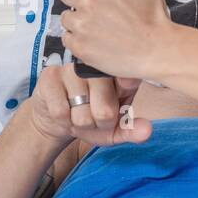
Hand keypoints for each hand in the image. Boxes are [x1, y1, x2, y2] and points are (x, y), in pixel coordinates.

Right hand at [24, 62, 151, 147]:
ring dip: (79, 124)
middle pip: (105, 111)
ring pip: (82, 115)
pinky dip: (63, 120)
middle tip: (93, 118)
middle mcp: (97, 67)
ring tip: (78, 114)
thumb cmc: (92, 118)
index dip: (122, 100)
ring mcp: (72, 69)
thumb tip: (147, 131)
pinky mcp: (51, 76)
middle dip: (98, 125)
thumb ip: (131, 130)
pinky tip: (63, 112)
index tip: (118, 99)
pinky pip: (60, 111)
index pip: (129, 83)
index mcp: (119, 75)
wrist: (59, 119)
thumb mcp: (115, 129)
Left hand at [58, 0, 173, 78]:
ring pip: (65, 16)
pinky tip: (95, 39)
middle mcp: (89, 1)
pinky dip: (77, 39)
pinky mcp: (79, 45)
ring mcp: (82, 24)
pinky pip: (67, 38)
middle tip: (93, 7)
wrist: (158, 51)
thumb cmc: (155, 19)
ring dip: (77, 19)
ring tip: (97, 25)